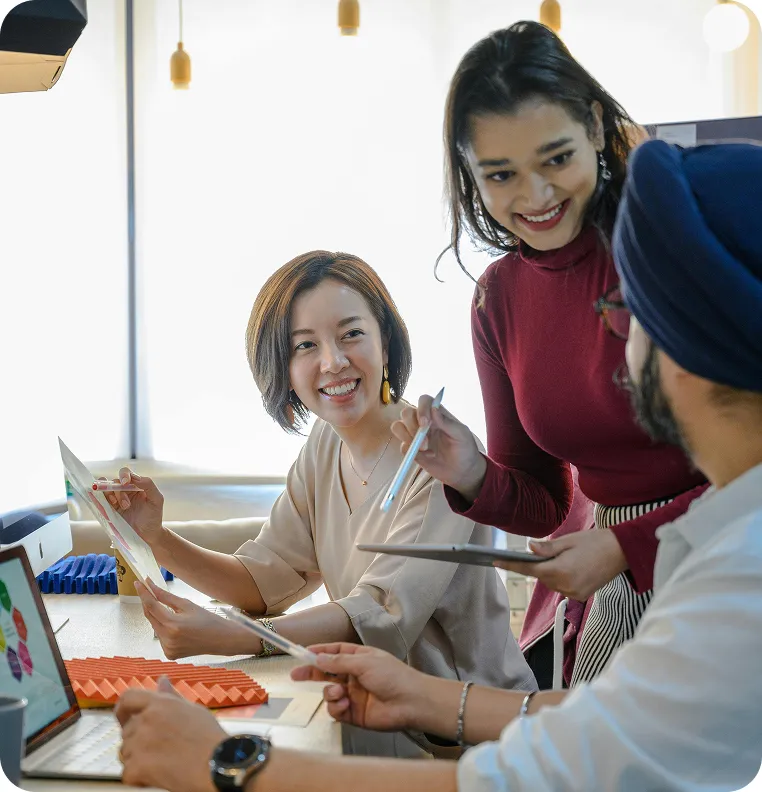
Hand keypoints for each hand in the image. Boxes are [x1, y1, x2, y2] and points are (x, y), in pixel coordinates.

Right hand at [98, 467, 165, 546]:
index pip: (127, 474)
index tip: (125, 483)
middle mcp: (125, 491)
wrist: (147, 535)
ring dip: (111, 496)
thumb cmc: (154, 517)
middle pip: (114, 481)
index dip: (124, 475)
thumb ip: (148, 485)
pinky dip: (101, 499)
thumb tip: (135, 477)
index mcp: (136, 485)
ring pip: (106, 490)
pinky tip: (110, 505)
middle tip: (125, 504)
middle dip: (118, 490)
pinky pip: (100, 500)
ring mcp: (116, 500)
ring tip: (123, 507)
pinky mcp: (109, 509)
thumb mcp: (157, 499)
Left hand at [116, 678, 225, 791]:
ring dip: (137, 758)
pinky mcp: (136, 767)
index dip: (122, 708)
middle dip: (137, 740)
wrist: (218, 763)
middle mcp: (146, 720)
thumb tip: (162, 680)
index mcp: (159, 703)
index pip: (128, 698)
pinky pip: (128, 773)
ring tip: (162, 761)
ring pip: (125, 752)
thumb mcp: (192, 709)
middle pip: (127, 730)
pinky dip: (139, 778)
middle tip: (158, 749)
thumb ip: (171, 696)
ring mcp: (139, 744)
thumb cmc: (209, 737)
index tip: (123, 717)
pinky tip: (157, 775)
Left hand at [136, 580, 257, 659]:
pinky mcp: (169, 654)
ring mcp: (167, 649)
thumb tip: (152, 588)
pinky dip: (164, 629)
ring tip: (174, 614)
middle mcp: (168, 639)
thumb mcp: (187, 605)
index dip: (144, 593)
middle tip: (149, 590)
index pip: (151, 606)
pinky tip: (177, 627)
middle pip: (150, 616)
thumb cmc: (208, 620)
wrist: (221, 639)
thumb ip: (166, 597)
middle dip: (148, 603)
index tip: (138, 583)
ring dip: (158, 616)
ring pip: (155, 626)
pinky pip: (160, 637)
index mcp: (173, 625)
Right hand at [290, 643, 430, 732]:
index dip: (319, 652)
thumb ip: (339, 663)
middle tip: (295, 674)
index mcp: (359, 658)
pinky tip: (344, 705)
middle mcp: (354, 676)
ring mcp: (353, 695)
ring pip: (329, 693)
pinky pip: (335, 710)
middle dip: (311, 673)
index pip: (335, 653)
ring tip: (339, 693)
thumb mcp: (364, 663)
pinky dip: (336, 707)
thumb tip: (318, 659)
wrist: (410, 703)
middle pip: (327, 673)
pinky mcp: (353, 713)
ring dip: (329, 692)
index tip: (302, 652)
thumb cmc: (391, 676)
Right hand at [391, 395, 486, 502]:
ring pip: (398, 427)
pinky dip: (410, 452)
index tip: (425, 423)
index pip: (424, 401)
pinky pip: (402, 446)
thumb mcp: (461, 435)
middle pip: (406, 413)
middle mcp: (424, 422)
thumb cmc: (465, 449)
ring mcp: (416, 436)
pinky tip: (427, 457)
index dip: (421, 408)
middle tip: (425, 442)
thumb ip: (447, 422)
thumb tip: (434, 408)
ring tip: (424, 449)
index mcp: (437, 415)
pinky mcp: (412, 450)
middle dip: (411, 426)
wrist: (462, 471)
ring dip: (407, 437)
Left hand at [494, 529, 627, 600]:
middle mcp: (567, 585)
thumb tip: (529, 549)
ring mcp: (575, 593)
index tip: (495, 562)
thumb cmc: (595, 542)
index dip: (511, 566)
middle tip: (543, 552)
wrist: (622, 552)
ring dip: (550, 572)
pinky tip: (571, 566)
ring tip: (564, 557)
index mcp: (561, 570)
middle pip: (541, 577)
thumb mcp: (568, 541)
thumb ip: (547, 548)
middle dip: (538, 565)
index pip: (530, 570)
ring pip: (551, 583)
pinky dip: (560, 577)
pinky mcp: (581, 595)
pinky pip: (562, 587)